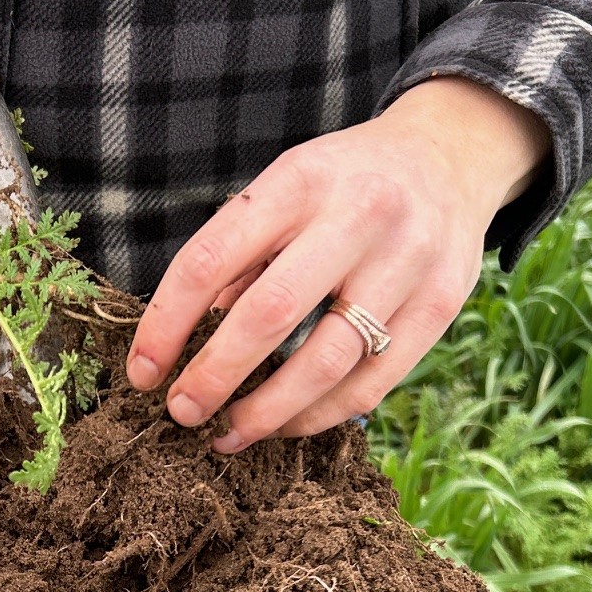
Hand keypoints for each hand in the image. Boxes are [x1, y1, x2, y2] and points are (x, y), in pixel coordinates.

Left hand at [126, 77, 549, 450]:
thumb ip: (240, 256)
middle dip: (214, 376)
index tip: (143, 372)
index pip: (211, 260)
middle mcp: (357, 216)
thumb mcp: (286, 189)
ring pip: (327, 361)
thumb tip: (184, 344)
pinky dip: (320, 415)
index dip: (166, 324)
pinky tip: (286, 426)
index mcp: (298, 182)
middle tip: (182, 413)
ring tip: (229, 435)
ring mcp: (407, 262)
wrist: (449, 157)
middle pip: (269, 315)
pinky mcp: (441, 304)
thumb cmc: (343, 183)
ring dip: (268, 412)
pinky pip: (372, 382)